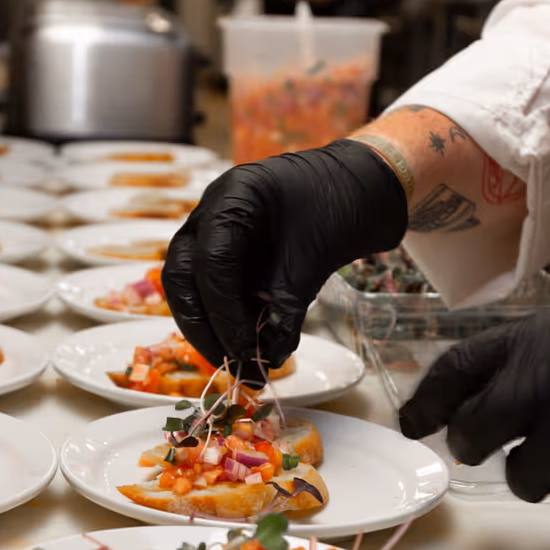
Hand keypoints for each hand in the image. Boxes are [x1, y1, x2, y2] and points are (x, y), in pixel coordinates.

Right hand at [163, 140, 407, 381]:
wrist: (366, 185)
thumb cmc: (344, 199)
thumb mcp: (316, 255)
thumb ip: (288, 303)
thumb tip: (270, 355)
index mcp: (232, 198)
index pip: (209, 262)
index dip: (223, 313)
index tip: (245, 349)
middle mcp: (212, 213)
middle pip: (184, 278)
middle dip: (205, 327)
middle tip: (235, 364)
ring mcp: (217, 233)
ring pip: (193, 288)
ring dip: (214, 329)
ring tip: (247, 363)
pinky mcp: (233, 255)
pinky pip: (218, 291)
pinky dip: (232, 320)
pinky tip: (255, 345)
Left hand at [398, 305, 549, 516]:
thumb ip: (520, 365)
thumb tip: (459, 410)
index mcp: (539, 341)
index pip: (458, 370)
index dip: (428, 402)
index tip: (412, 424)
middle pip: (477, 435)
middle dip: (476, 446)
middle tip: (493, 445)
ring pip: (525, 478)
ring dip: (543, 470)